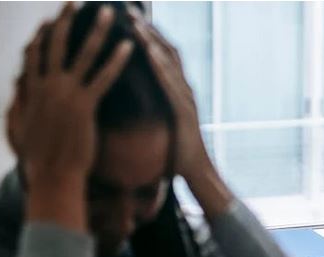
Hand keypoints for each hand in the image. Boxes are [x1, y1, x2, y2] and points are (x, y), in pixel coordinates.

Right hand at [8, 3, 132, 228]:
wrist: (52, 176)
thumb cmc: (37, 160)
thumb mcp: (19, 129)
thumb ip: (18, 106)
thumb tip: (15, 92)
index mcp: (31, 91)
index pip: (34, 55)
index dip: (42, 36)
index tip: (49, 21)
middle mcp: (46, 86)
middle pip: (56, 44)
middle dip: (65, 20)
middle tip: (75, 1)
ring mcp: (65, 94)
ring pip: (83, 54)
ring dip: (97, 30)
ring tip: (109, 13)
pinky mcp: (84, 106)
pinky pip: (104, 77)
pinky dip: (116, 60)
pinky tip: (129, 46)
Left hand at [129, 10, 233, 217]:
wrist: (197, 173)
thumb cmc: (176, 153)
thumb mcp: (159, 125)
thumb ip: (150, 109)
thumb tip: (130, 102)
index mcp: (176, 91)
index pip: (161, 55)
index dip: (146, 34)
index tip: (127, 17)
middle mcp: (183, 89)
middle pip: (165, 50)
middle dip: (146, 28)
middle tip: (126, 8)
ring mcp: (186, 99)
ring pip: (168, 62)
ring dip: (151, 40)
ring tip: (134, 22)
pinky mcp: (184, 111)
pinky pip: (171, 84)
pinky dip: (160, 66)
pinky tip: (148, 52)